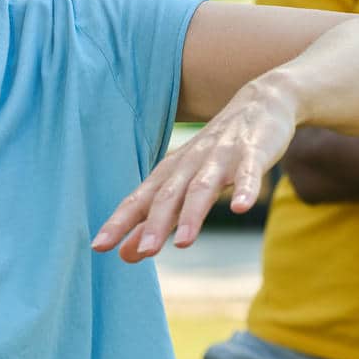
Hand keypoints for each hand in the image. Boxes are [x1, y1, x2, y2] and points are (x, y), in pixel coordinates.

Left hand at [92, 75, 297, 260]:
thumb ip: (155, 221)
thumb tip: (126, 256)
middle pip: (168, 196)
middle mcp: (190, 164)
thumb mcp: (183, 185)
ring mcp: (221, 158)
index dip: (119, 222)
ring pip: (202, 187)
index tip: (99, 246)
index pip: (139, 200)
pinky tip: (241, 208)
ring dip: (192, 215)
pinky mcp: (252, 153)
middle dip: (154, 224)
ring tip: (183, 244)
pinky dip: (244, 190)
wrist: (260, 103)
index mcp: (170, 173)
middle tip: (144, 252)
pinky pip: (248, 173)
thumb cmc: (214, 154)